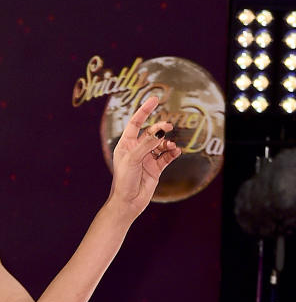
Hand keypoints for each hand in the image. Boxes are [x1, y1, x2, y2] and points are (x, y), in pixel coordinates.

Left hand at [107, 95, 180, 218]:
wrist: (128, 202)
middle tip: (168, 127)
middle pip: (151, 133)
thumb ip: (147, 144)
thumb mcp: (133, 159)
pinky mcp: (155, 168)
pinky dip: (172, 153)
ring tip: (171, 146)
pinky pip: (166, 156)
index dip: (144, 111)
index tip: (155, 99)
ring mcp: (146, 158)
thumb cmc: (124, 180)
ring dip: (167, 143)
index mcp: (125, 145)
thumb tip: (160, 131)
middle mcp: (136, 150)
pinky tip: (176, 152)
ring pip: (160, 144)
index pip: (135, 123)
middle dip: (160, 129)